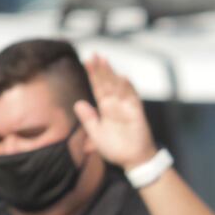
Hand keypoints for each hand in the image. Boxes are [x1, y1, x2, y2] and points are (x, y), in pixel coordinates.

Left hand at [73, 54, 159, 170]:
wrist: (133, 160)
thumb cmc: (115, 148)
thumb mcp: (96, 134)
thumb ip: (88, 119)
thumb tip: (78, 103)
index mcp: (105, 108)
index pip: (98, 87)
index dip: (93, 74)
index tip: (87, 61)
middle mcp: (115, 104)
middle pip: (107, 83)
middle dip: (101, 69)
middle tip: (95, 54)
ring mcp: (126, 107)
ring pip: (118, 87)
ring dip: (112, 74)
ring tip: (105, 61)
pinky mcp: (136, 113)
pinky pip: (132, 98)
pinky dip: (128, 88)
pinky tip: (122, 77)